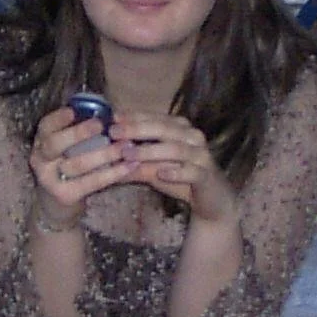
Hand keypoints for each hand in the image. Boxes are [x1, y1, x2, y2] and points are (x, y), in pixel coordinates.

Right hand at [28, 103, 128, 226]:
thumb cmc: (69, 166)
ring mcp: (50, 180)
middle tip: (101, 125)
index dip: (58, 118)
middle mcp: (40, 160)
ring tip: (126, 146)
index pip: (45, 126)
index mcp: (41, 142)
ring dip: (104, 153)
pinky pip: (91, 182)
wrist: (57, 205)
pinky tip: (130, 166)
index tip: (74, 111)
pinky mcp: (65, 195)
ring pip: (77, 164)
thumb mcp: (68, 148)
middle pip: (55, 144)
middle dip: (78, 133)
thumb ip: (80, 132)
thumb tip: (107, 112)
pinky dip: (113, 173)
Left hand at [112, 111, 237, 222]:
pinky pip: (192, 171)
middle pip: (164, 128)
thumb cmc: (180, 178)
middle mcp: (192, 136)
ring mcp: (201, 155)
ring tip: (129, 154)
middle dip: (137, 129)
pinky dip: (176, 172)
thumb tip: (105, 158)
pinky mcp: (207, 175)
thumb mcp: (152, 169)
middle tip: (115, 133)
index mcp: (180, 128)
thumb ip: (132, 161)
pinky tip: (161, 174)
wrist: (210, 199)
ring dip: (150, 151)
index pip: (155, 117)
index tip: (112, 119)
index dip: (133, 117)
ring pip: (176, 149)